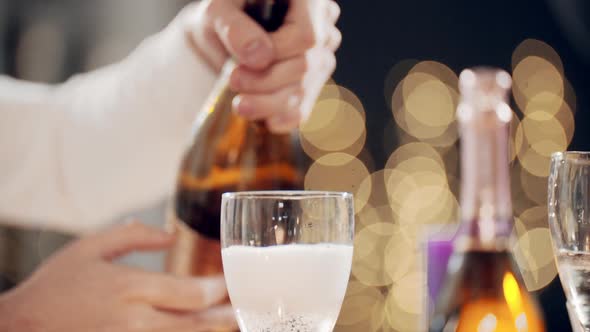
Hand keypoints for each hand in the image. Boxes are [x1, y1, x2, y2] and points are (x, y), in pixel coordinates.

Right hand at [0, 222, 236, 331]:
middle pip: (195, 323)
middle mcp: (135, 320)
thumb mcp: (89, 248)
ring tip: (229, 326)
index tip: (228, 285)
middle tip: (242, 312)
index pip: (190, 294)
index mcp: (129, 288)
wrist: (19, 328)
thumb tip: (171, 234)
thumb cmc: (55, 286)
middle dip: (223, 317)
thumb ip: (133, 236)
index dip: (216, 291)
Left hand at [179, 0, 341, 132]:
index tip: (242, 62)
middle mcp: (323, 26)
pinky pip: (305, 107)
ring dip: (269, 103)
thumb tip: (259, 57)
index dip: (277, 55)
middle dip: (266, 81)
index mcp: (308, 0)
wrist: (222, 35)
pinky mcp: (313, 83)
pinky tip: (265, 121)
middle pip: (305, 66)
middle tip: (233, 81)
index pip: (306, 37)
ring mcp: (322, 56)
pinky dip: (284, 117)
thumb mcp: (218, 11)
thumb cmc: (223, 14)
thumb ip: (235, 28)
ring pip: (304, 89)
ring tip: (240, 105)